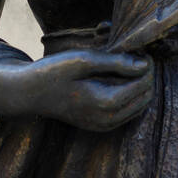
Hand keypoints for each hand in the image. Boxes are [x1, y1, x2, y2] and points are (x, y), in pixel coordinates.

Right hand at [0, 50, 154, 130]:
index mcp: (106, 103)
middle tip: (135, 57)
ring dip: (139, 87)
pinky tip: (117, 80)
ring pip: (139, 106)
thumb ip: (115, 63)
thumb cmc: (53, 72)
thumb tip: (144, 65)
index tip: (140, 51)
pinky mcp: (101, 126)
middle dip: (145, 77)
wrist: (29, 93)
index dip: (147, 66)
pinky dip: (130, 96)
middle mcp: (109, 120)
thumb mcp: (83, 60)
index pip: (144, 85)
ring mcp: (105, 126)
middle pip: (146, 97)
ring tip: (125, 67)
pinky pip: (128, 112)